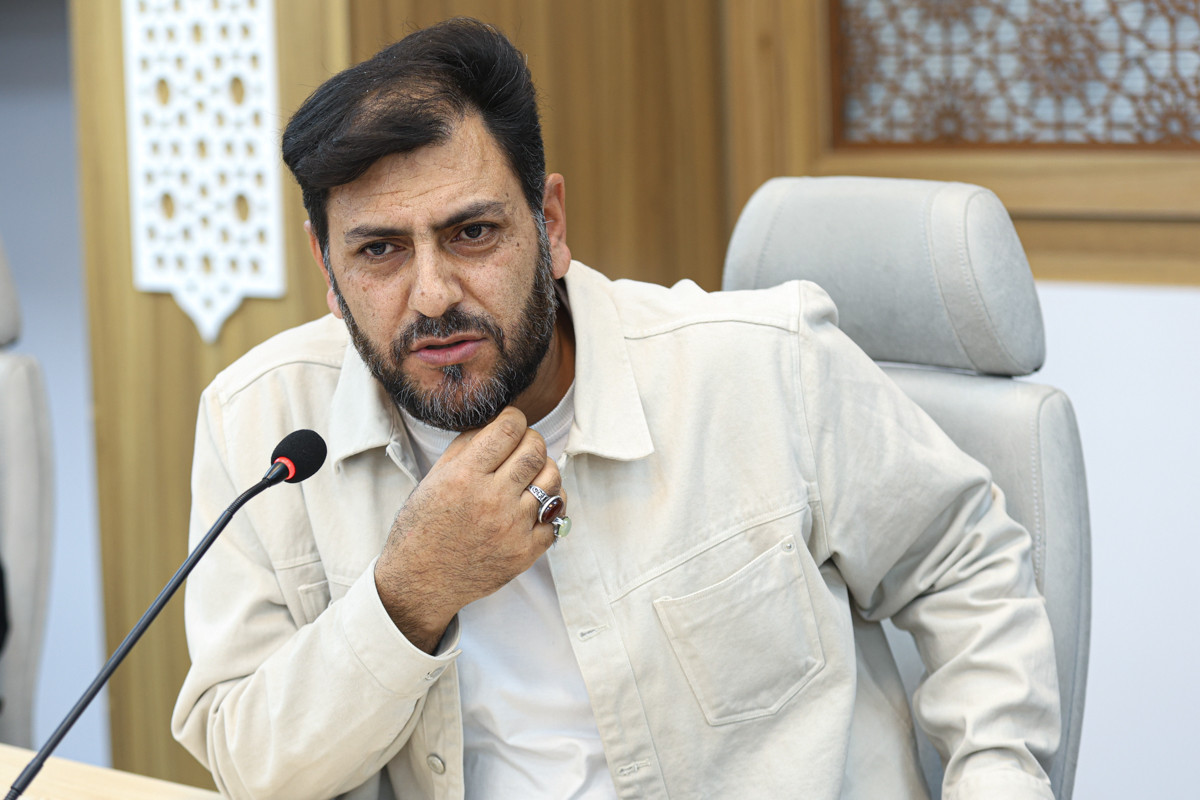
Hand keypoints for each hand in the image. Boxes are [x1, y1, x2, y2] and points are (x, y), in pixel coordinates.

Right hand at [374, 407, 563, 651]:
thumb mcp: (433, 479)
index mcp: (465, 477)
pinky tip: (537, 502)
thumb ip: (466, 447)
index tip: (513, 422)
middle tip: (524, 446)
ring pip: (552, 480)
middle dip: (532, 440)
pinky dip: (553, 503)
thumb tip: (497, 423)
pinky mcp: (526, 551)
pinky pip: (557, 516)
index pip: (508, 430)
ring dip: (545, 469)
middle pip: (535, 450)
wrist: (421, 581)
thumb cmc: (422, 528)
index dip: (515, 419)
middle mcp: (492, 500)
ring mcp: (512, 527)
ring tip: (531, 474)